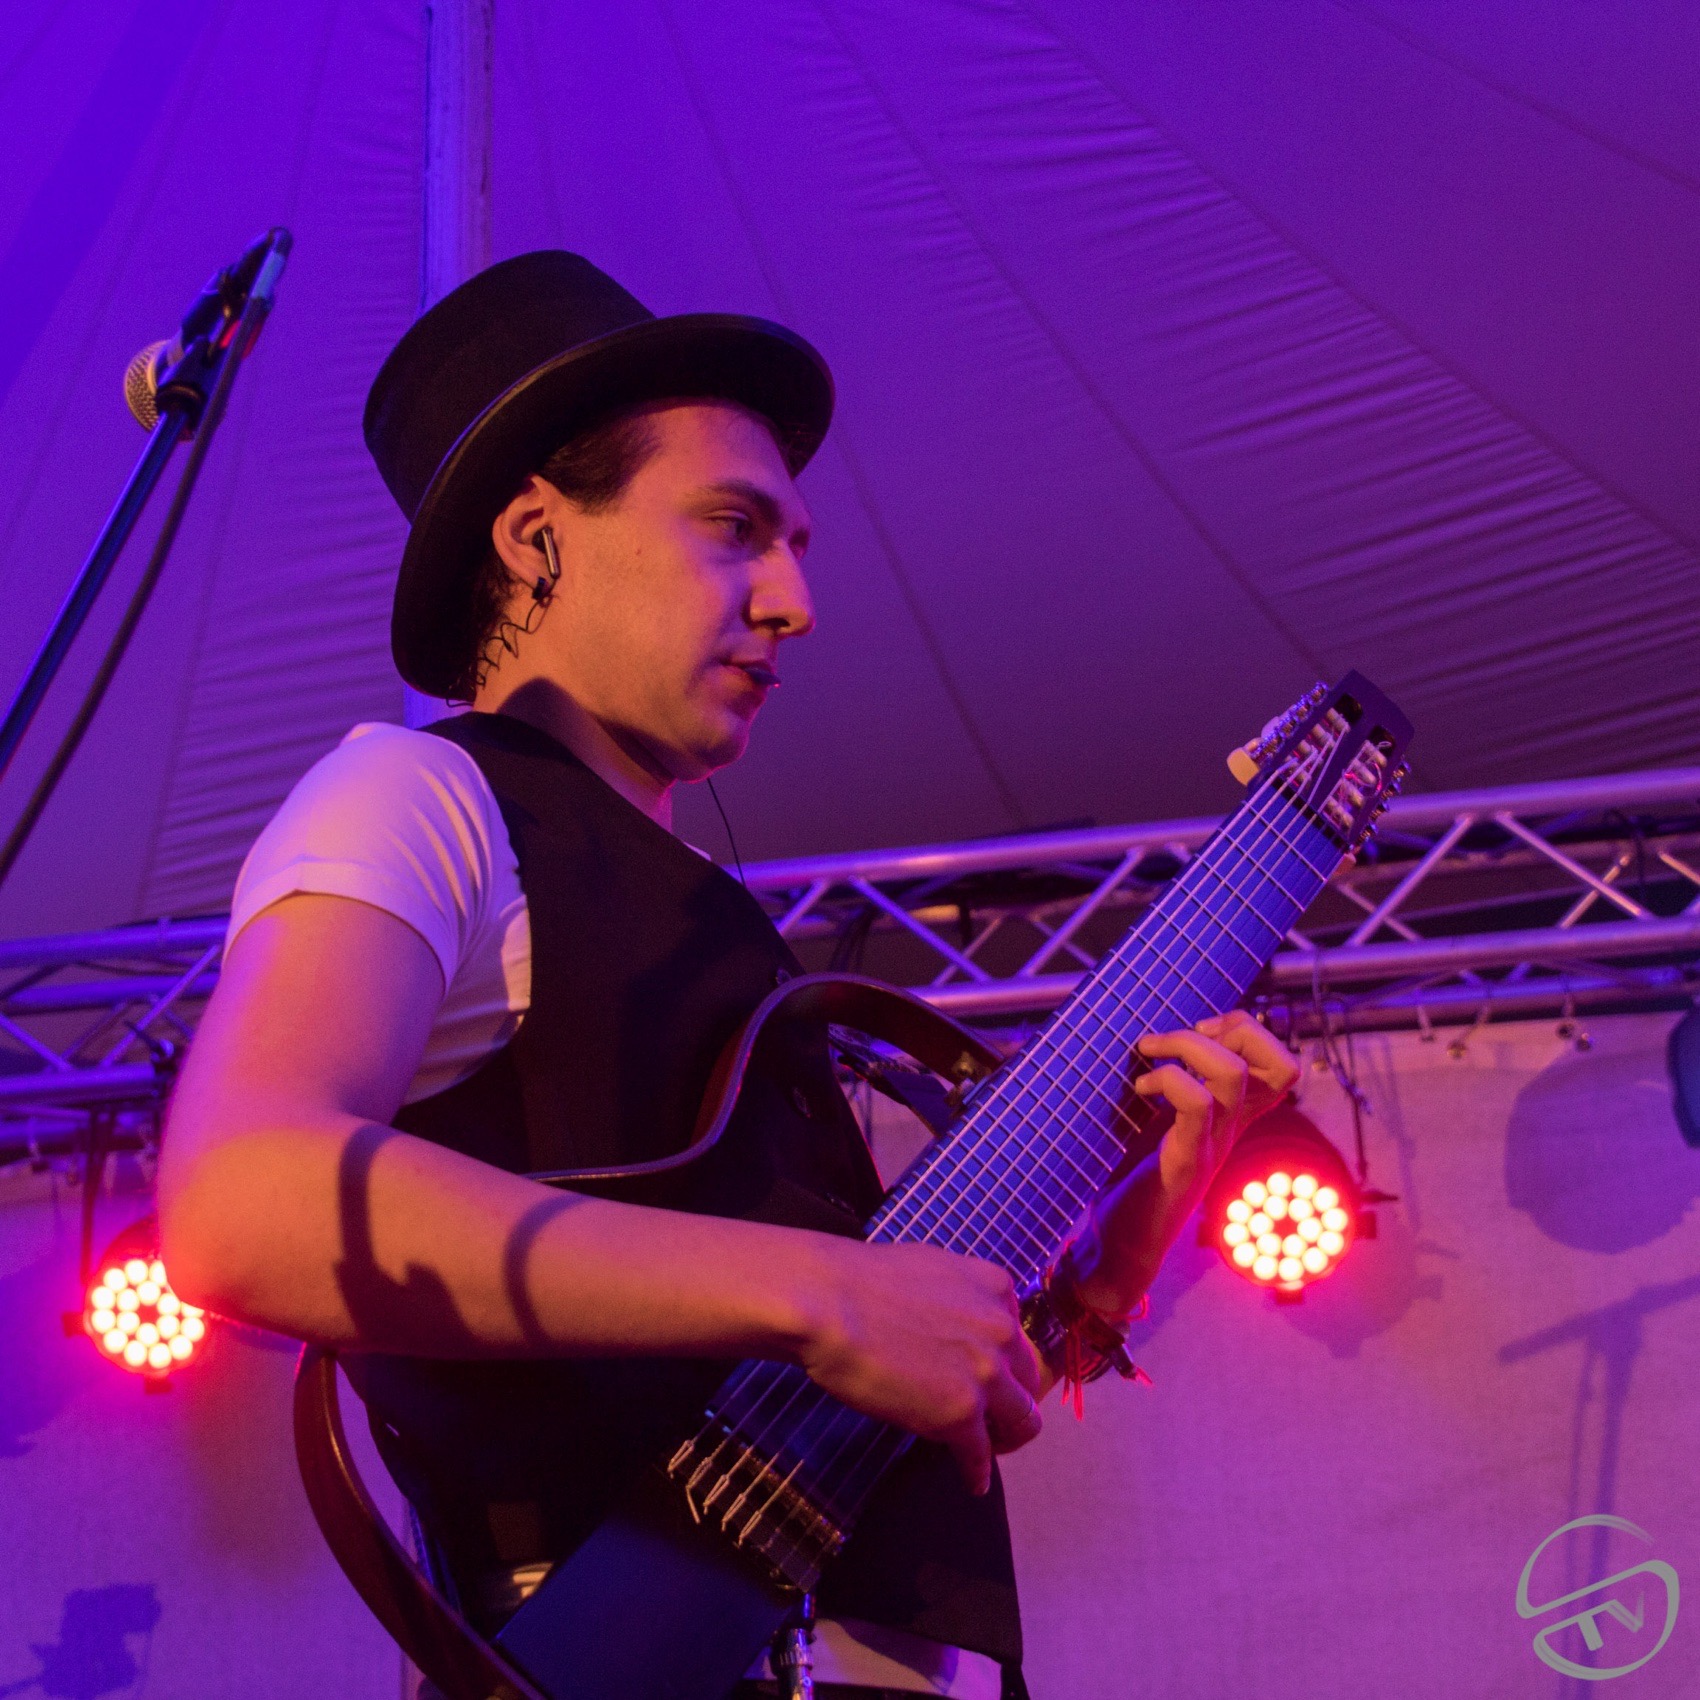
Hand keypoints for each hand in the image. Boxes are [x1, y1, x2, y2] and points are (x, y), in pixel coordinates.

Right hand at [795, 1238, 1043, 1494]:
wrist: (829, 1302)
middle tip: (994, 1419)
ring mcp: (985, 1373)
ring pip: (1023, 1420)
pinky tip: (972, 1482)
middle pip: (1028, 1380)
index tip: (989, 1377)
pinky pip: (981, 1455)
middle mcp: (1001, 1330)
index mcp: (996, 1289)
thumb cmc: (861, 1281)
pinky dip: (978, 1472)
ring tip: (990, 1450)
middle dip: (1012, 1401)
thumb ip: (958, 1300)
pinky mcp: (961, 1413)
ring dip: (1007, 1439)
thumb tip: (950, 1324)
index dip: (1004, 1362)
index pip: (1017, 1338)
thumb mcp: (931, 1272)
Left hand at [1073, 1012, 1298, 1316]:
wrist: (1120, 1250)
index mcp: (1232, 1119)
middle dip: (1238, 1027)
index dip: (1251, 1032)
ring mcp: (1213, 1146)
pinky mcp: (1185, 1163)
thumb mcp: (1162, 1126)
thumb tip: (1150, 1042)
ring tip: (1150, 1052)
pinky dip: (1166, 1080)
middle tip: (1190, 1032)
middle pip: (1282, 1064)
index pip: (1283, 1067)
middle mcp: (1234, 1130)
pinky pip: (1195, 1105)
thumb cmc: (1134, 1184)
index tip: (1203, 1028)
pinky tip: (1139, 1088)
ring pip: (1234, 1075)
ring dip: (1188, 1044)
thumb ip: (1173, 1093)